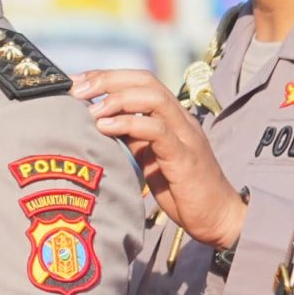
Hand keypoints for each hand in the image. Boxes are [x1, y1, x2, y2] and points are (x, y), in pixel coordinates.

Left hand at [71, 68, 246, 245]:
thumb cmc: (182, 191)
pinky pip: (157, 131)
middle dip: (107, 79)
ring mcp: (186, 136)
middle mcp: (181, 119)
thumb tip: (100, 122)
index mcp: (172, 117)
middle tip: (76, 89)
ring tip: (90, 110)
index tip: (76, 81)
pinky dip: (128, 124)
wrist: (217, 218)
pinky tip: (105, 128)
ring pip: (154, 98)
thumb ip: (133, 137)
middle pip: (145, 81)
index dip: (107, 76)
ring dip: (117, 99)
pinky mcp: (185, 157)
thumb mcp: (151, 157)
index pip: (140, 81)